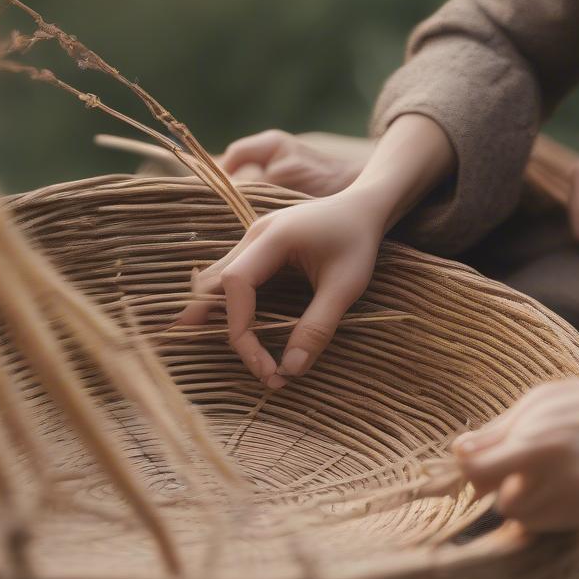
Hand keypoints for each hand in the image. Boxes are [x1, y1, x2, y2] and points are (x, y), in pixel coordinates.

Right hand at [181, 113, 455, 385]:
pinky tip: (247, 335)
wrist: (363, 207)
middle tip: (258, 369)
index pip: (236, 285)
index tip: (265, 365)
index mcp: (273, 237)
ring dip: (222, 319)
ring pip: (216, 282)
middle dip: (226, 330)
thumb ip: (318, 326)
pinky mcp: (256, 248)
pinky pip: (230, 279)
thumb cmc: (358, 241)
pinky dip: (231, 307)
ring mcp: (251, 239)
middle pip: (214, 284)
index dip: (241, 329)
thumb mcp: (346, 286)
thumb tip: (291, 370)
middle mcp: (253, 235)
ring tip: (247, 358)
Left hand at [453, 345, 578, 531]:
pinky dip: (547, 509)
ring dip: (523, 500)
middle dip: (502, 485)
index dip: (469, 467)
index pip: (478, 473)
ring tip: (544, 473)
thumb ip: (498, 431)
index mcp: (542, 441)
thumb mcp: (540, 403)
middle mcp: (561, 476)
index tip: (473, 456)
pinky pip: (549, 525)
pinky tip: (565, 484)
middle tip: (520, 462)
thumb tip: (458, 452)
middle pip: (501, 502)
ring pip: (523, 519)